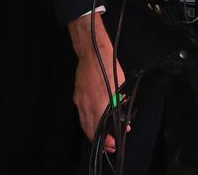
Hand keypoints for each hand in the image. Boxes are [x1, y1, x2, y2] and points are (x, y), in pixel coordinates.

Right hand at [69, 13, 128, 153]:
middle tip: (110, 145)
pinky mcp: (77, 97)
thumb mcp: (120, 86)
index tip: (115, 144)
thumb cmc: (108, 66)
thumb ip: (119, 103)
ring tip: (103, 137)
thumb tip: (121, 116)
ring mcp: (80, 101)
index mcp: (100, 103)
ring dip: (93, 133)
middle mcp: (87, 105)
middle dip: (101, 141)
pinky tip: (94, 123)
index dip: (108, 141)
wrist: (91, 52)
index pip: (101, 130)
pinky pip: (81, 115)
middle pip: (91, 130)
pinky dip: (88, 123)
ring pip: (85, 124)